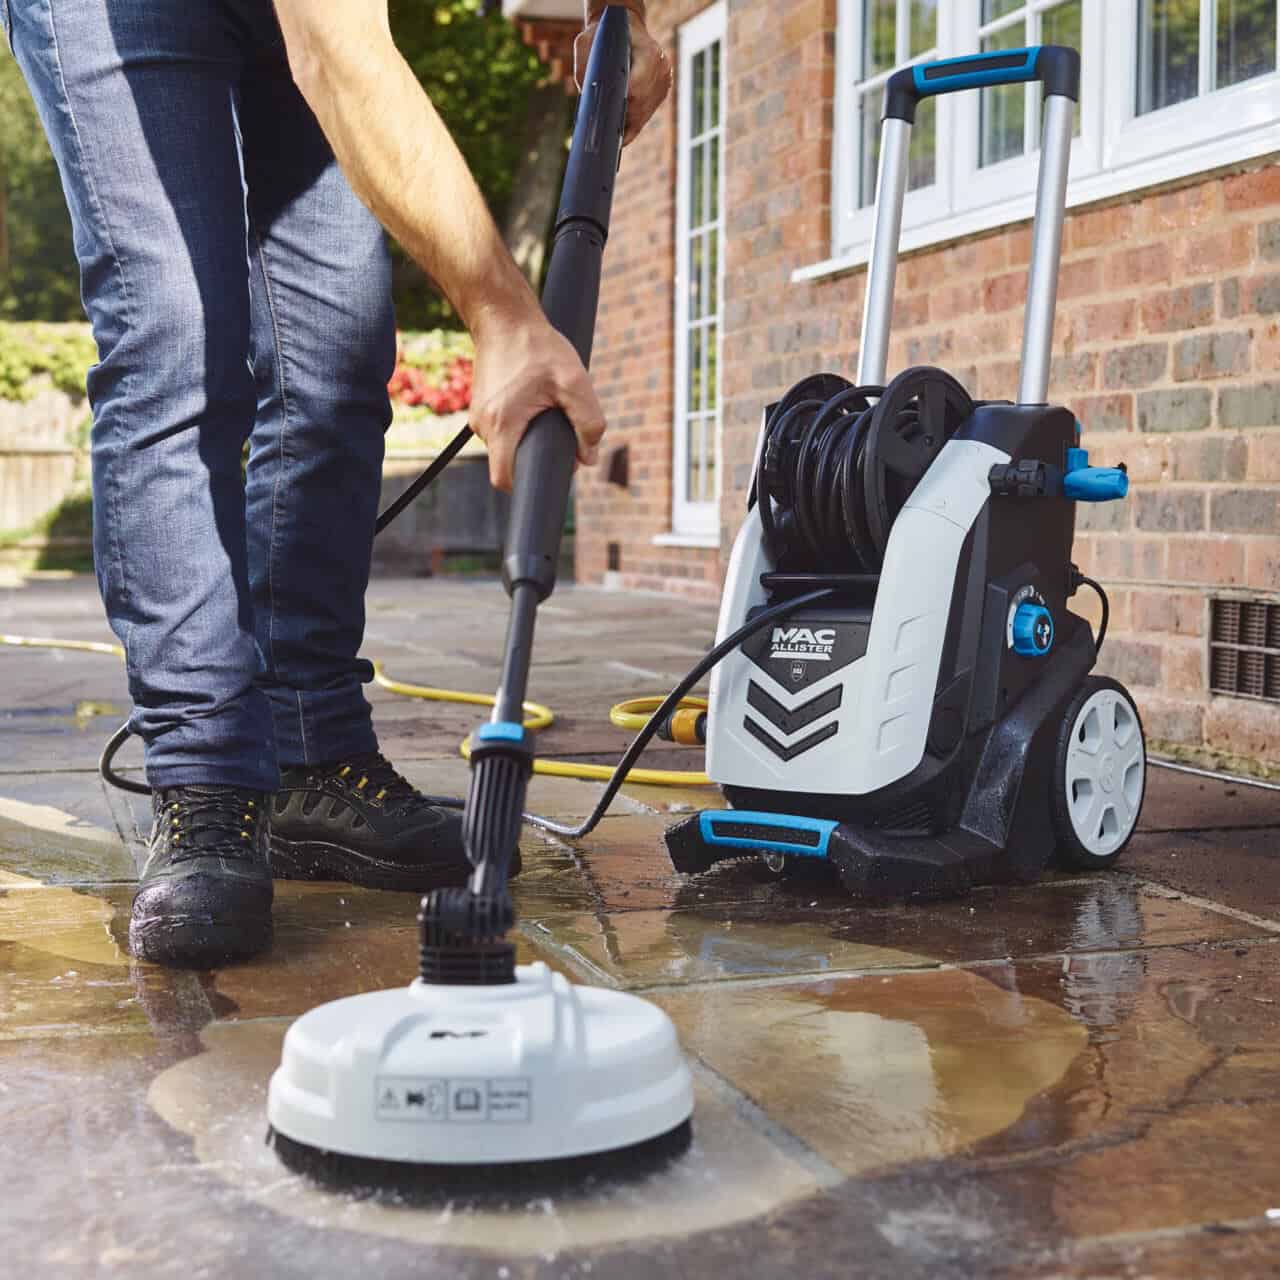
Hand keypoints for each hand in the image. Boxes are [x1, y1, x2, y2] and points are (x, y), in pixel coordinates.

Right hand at [468, 303, 605, 492]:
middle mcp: (483, 424)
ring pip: (507, 446)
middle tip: (559, 430)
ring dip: (529, 437)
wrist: (504, 318)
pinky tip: (533, 402)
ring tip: (545, 408)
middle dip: (536, 456)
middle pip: (510, 462)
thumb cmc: (538, 347)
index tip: (549, 473)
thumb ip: (589, 423)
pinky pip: (503, 431)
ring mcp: (478, 416)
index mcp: (502, 424)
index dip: (527, 485)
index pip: (504, 478)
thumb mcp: (575, 382)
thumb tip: (588, 457)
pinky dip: (520, 425)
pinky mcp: (481, 408)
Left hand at [575, 8, 670, 144]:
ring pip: (643, 115)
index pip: (637, 88)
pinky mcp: (661, 94)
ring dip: (625, 125)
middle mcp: (661, 69)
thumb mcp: (588, 41)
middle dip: (620, 118)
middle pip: (640, 106)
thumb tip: (586, 92)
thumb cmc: (605, 34)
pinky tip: (617, 135)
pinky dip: (630, 126)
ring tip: (607, 133)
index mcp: (649, 52)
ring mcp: (663, 83)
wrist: (625, 29)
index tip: (605, 117)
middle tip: (601, 132)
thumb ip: (585, 63)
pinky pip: (645, 117)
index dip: (621, 104)